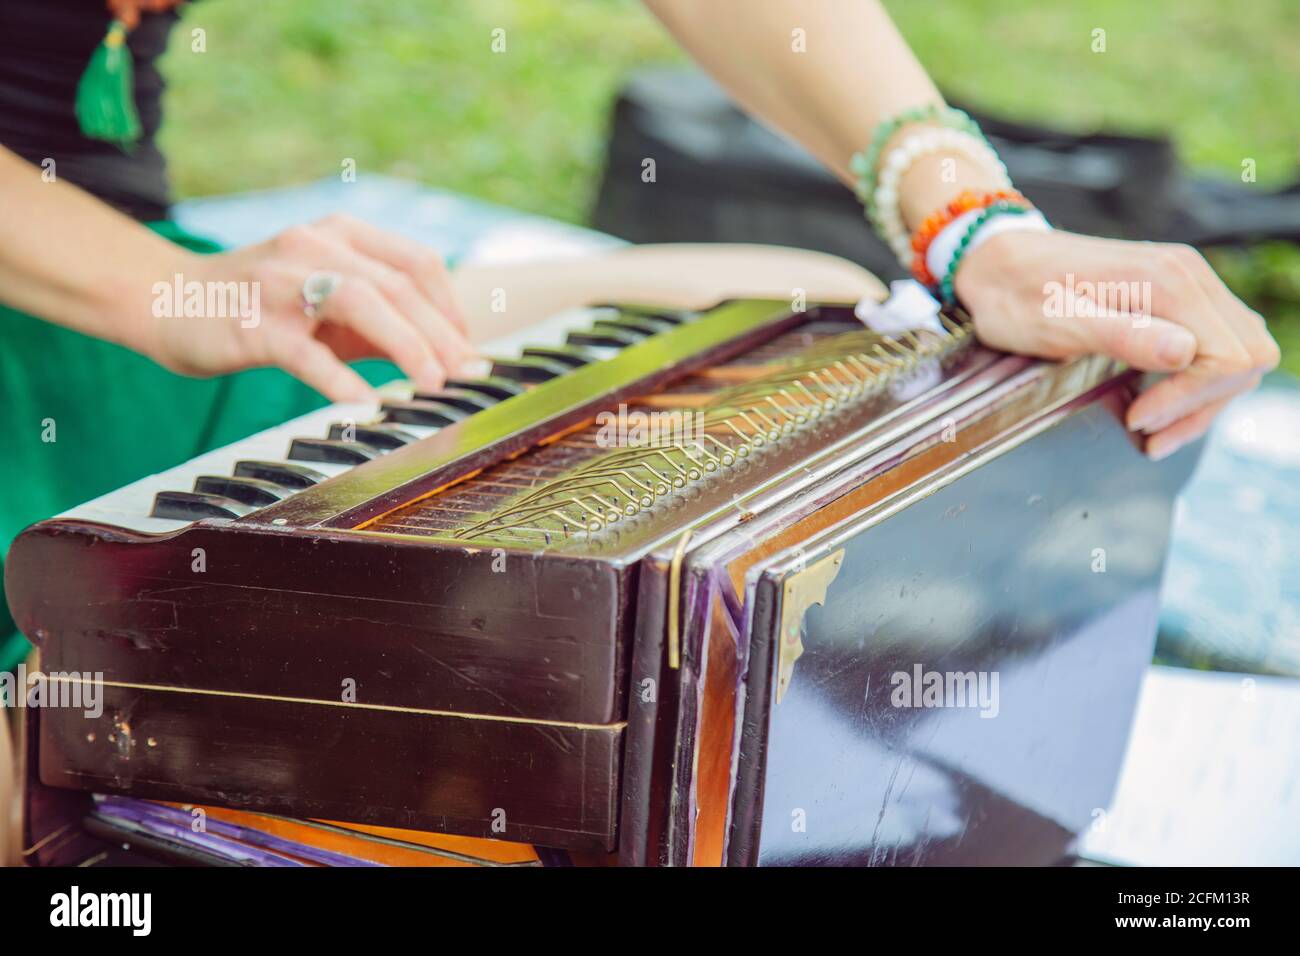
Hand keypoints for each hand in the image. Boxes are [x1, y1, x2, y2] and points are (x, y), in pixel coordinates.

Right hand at [144, 214, 475, 401]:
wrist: (167, 302)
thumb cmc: (261, 307)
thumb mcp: (328, 304)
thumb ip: (380, 323)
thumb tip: (446, 356)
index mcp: (340, 234)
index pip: (415, 263)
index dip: (451, 308)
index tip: (470, 350)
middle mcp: (315, 245)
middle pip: (398, 285)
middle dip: (442, 334)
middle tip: (468, 374)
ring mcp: (282, 281)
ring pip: (362, 303)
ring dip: (407, 345)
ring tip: (433, 384)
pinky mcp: (254, 323)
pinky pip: (306, 352)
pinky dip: (340, 379)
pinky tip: (366, 404)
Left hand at [954, 230, 1279, 459]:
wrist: (995, 263)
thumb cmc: (1017, 296)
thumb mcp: (1058, 325)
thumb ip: (1121, 336)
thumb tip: (1184, 353)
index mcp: (1168, 282)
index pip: (1230, 355)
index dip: (1191, 397)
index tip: (1140, 417)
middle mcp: (1188, 276)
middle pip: (1246, 356)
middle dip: (1204, 405)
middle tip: (1148, 432)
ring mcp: (1185, 282)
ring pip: (1236, 353)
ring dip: (1201, 401)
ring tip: (1150, 431)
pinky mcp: (1173, 295)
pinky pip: (1212, 344)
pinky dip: (1192, 383)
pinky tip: (1153, 406)